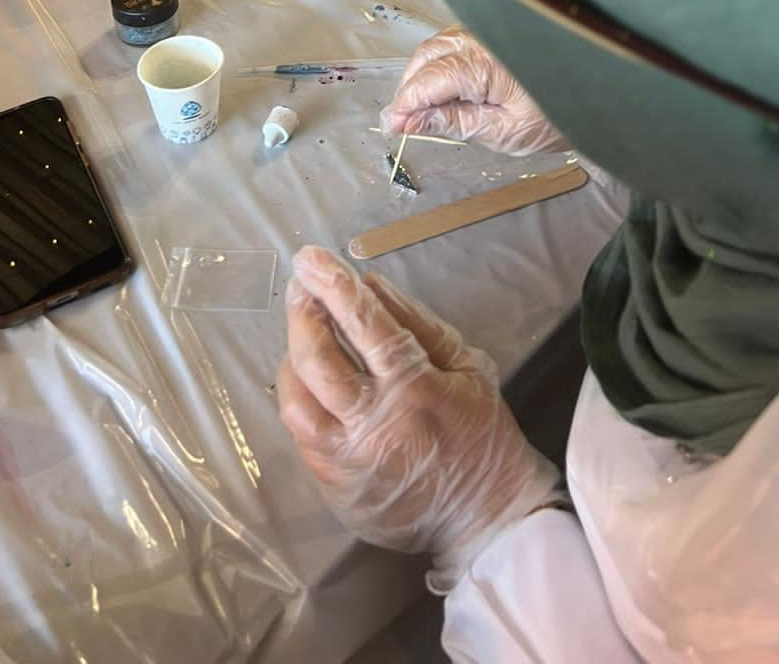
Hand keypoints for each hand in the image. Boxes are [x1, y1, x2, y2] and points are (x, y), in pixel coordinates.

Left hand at [277, 246, 560, 588]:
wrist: (486, 520)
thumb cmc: (483, 436)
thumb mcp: (469, 368)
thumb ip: (419, 324)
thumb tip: (372, 287)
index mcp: (414, 387)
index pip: (363, 323)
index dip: (333, 285)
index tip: (310, 258)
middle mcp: (373, 424)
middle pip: (316, 359)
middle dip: (302, 315)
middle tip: (300, 288)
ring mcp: (348, 460)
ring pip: (296, 402)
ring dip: (292, 360)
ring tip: (303, 336)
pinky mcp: (334, 488)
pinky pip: (303, 436)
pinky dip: (302, 402)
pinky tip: (311, 384)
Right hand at [383, 27, 565, 154]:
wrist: (599, 95)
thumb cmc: (557, 117)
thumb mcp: (502, 132)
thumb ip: (453, 123)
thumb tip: (409, 122)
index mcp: (485, 64)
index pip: (427, 81)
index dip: (405, 105)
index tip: (392, 126)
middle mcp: (482, 39)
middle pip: (425, 57)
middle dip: (409, 89)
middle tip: (404, 121)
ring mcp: (486, 31)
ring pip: (436, 46)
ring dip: (422, 74)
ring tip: (421, 108)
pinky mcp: (493, 31)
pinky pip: (453, 41)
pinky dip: (439, 62)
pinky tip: (442, 86)